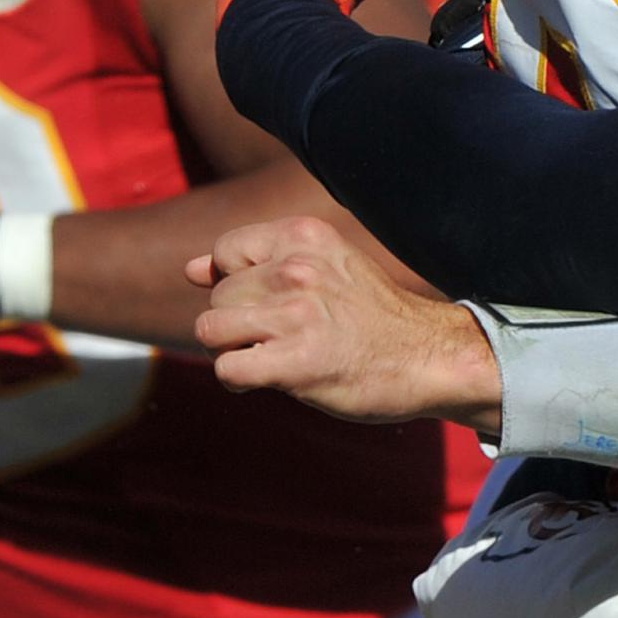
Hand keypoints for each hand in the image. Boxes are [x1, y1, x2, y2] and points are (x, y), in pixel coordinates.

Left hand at [190, 217, 499, 429]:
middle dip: (236, 321)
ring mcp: (295, 315)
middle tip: (278, 337)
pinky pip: (227, 369)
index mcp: (304, 237)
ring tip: (266, 357)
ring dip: (231, 350)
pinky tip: (268, 379)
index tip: (270, 302)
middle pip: (217, 296)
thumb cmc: (370, 315)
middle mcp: (297, 269)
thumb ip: (258, 261)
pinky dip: (238, 380)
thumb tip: (190, 268)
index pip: (226, 252)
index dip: (237, 282)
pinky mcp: (295, 363)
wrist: (427, 356)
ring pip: (211, 330)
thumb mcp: (323, 266)